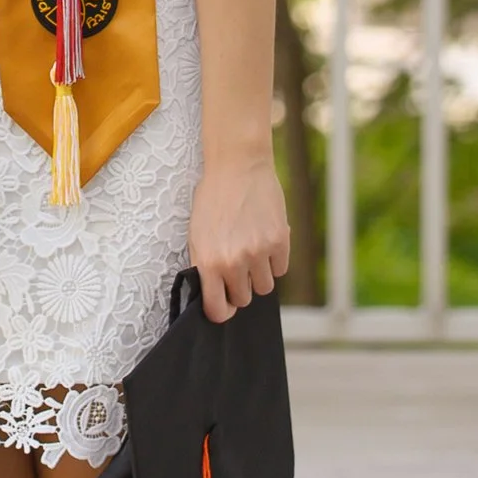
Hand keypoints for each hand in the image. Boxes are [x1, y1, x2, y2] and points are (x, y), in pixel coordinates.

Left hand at [188, 156, 287, 321]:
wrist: (237, 166)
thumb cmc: (213, 199)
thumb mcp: (197, 234)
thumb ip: (204, 266)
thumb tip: (214, 295)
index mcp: (208, 262)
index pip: (217, 309)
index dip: (221, 311)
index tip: (224, 305)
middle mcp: (234, 262)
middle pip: (244, 299)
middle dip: (240, 286)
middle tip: (237, 265)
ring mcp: (258, 253)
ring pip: (264, 287)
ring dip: (259, 274)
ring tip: (251, 249)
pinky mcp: (280, 242)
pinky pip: (280, 269)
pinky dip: (274, 260)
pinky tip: (265, 239)